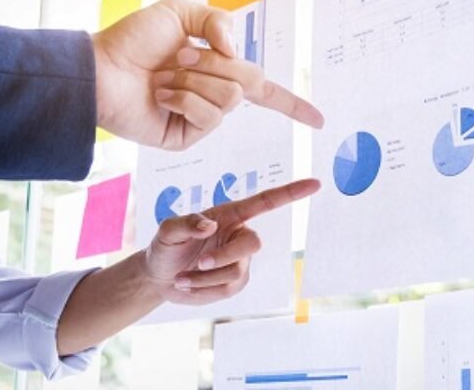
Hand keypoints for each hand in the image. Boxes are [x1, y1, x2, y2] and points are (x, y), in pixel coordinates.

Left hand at [92, 0, 323, 150]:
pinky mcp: (187, 136)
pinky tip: (161, 95)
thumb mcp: (181, 13)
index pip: (264, 89)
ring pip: (231, 97)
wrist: (101, 69)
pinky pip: (209, 115)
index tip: (319, 121)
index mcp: (217, 69)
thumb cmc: (134, 40)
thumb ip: (218, 22)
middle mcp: (213, 95)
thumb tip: (233, 52)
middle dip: (216, 64)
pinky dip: (185, 97)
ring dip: (196, 79)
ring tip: (165, 77)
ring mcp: (201, 119)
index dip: (293, 104)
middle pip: (251, 82)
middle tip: (180, 58)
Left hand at [140, 178, 319, 304]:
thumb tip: (210, 225)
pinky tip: (188, 283)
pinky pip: (227, 288)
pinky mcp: (235, 283)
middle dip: (224, 257)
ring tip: (182, 278)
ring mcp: (240, 261)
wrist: (159, 277)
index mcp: (230, 215)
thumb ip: (186, 223)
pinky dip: (204, 289)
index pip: (266, 202)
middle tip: (199, 263)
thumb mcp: (167, 230)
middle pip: (253, 244)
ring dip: (205, 277)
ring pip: (235, 271)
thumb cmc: (165, 246)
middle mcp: (239, 235)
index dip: (291, 193)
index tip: (315, 183)